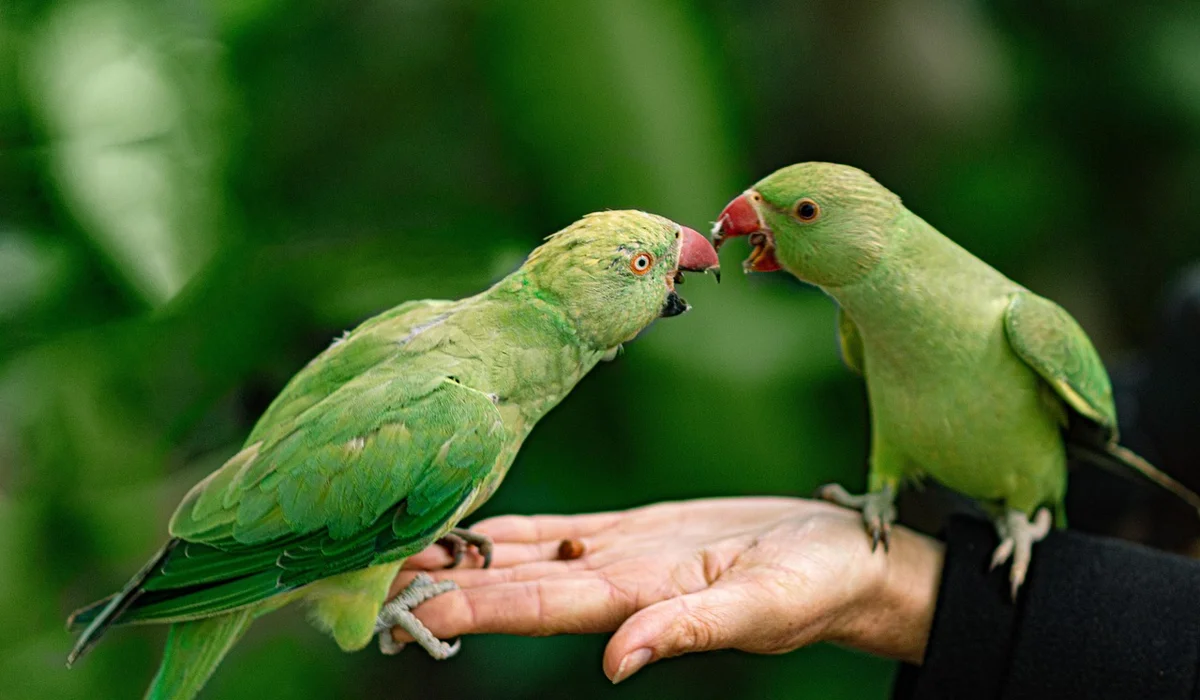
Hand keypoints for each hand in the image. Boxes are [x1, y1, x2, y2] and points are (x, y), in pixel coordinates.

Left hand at [393, 497, 943, 682]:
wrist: (845, 558)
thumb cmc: (819, 585)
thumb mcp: (764, 608)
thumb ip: (690, 631)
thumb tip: (618, 664)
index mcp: (637, 599)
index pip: (536, 605)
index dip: (471, 608)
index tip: (405, 611)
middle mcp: (613, 582)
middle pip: (511, 584)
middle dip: (442, 583)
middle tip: (364, 575)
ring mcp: (619, 556)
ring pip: (523, 556)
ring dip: (460, 556)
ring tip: (394, 548)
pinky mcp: (635, 531)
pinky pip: (557, 530)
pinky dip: (507, 531)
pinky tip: (466, 527)